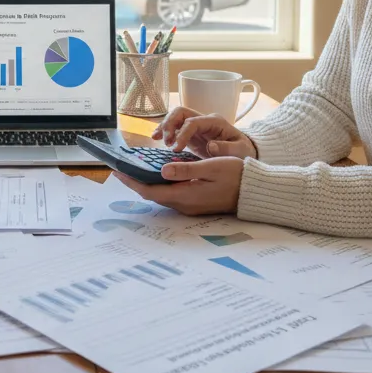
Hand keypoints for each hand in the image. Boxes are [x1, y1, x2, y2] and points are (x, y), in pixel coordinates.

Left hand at [115, 156, 245, 214]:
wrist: (253, 192)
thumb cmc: (236, 176)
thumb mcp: (211, 167)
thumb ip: (186, 170)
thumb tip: (162, 169)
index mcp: (185, 195)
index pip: (150, 191)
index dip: (132, 182)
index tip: (117, 171)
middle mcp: (184, 204)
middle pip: (152, 194)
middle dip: (135, 181)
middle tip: (122, 167)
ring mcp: (189, 205)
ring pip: (161, 194)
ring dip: (147, 183)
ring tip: (134, 169)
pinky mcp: (194, 202)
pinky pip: (171, 194)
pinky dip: (160, 184)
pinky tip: (157, 173)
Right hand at [152, 106, 256, 159]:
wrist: (244, 153)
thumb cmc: (243, 151)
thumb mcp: (240, 151)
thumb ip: (227, 149)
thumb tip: (210, 145)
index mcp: (215, 122)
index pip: (193, 122)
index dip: (182, 133)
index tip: (176, 149)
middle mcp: (203, 120)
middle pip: (181, 112)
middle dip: (170, 124)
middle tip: (165, 142)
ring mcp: (196, 126)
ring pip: (175, 117)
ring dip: (165, 126)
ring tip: (157, 140)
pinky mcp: (191, 134)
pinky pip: (174, 127)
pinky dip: (164, 131)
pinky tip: (156, 138)